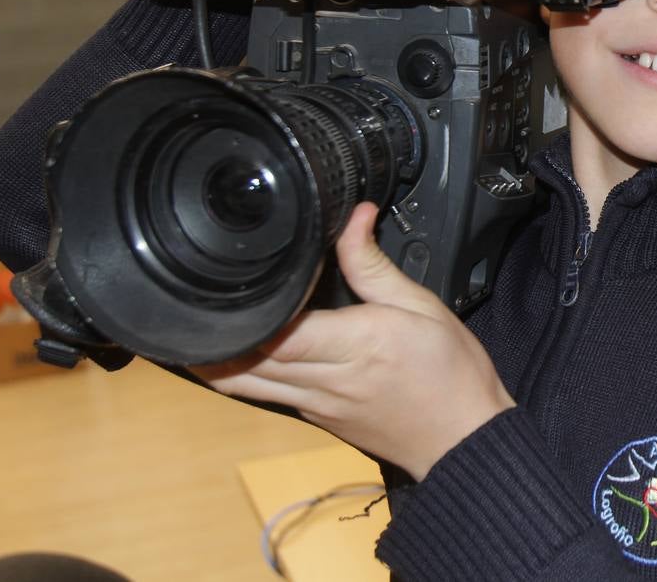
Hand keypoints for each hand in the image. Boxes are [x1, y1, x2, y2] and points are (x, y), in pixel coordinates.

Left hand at [199, 202, 514, 480]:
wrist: (464, 440)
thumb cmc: (451, 374)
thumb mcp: (422, 306)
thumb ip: (375, 264)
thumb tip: (355, 217)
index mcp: (355, 346)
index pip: (279, 333)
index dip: (247, 310)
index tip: (230, 279)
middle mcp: (327, 380)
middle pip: (244, 362)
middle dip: (212, 334)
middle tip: (192, 297)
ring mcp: (315, 405)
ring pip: (242, 385)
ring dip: (214, 359)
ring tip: (193, 325)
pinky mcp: (316, 418)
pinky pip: (264, 395)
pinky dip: (242, 374)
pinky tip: (239, 350)